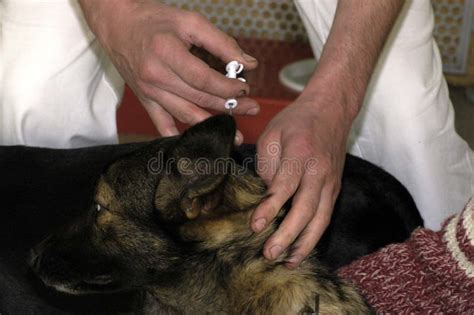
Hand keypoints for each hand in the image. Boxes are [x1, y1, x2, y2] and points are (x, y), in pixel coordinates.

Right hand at [79, 0, 258, 142]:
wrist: (117, 25)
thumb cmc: (153, 20)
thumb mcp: (190, 21)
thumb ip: (221, 42)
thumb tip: (248, 63)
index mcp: (167, 53)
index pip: (204, 79)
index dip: (227, 87)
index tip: (244, 87)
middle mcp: (156, 76)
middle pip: (198, 99)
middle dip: (229, 106)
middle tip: (251, 108)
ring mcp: (148, 92)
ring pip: (185, 115)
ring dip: (211, 125)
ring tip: (233, 134)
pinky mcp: (144, 100)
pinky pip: (161, 124)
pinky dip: (177, 136)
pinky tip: (194, 144)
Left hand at [252, 96, 351, 267]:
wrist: (332, 109)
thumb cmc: (297, 120)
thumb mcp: (272, 134)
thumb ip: (267, 166)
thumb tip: (264, 197)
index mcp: (300, 154)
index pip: (284, 187)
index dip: (269, 208)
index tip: (254, 226)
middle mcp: (319, 171)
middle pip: (305, 210)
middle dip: (287, 235)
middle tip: (269, 254)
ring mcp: (331, 181)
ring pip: (321, 219)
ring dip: (305, 244)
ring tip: (288, 262)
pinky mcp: (335, 188)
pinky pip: (326, 216)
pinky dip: (314, 235)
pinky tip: (302, 247)